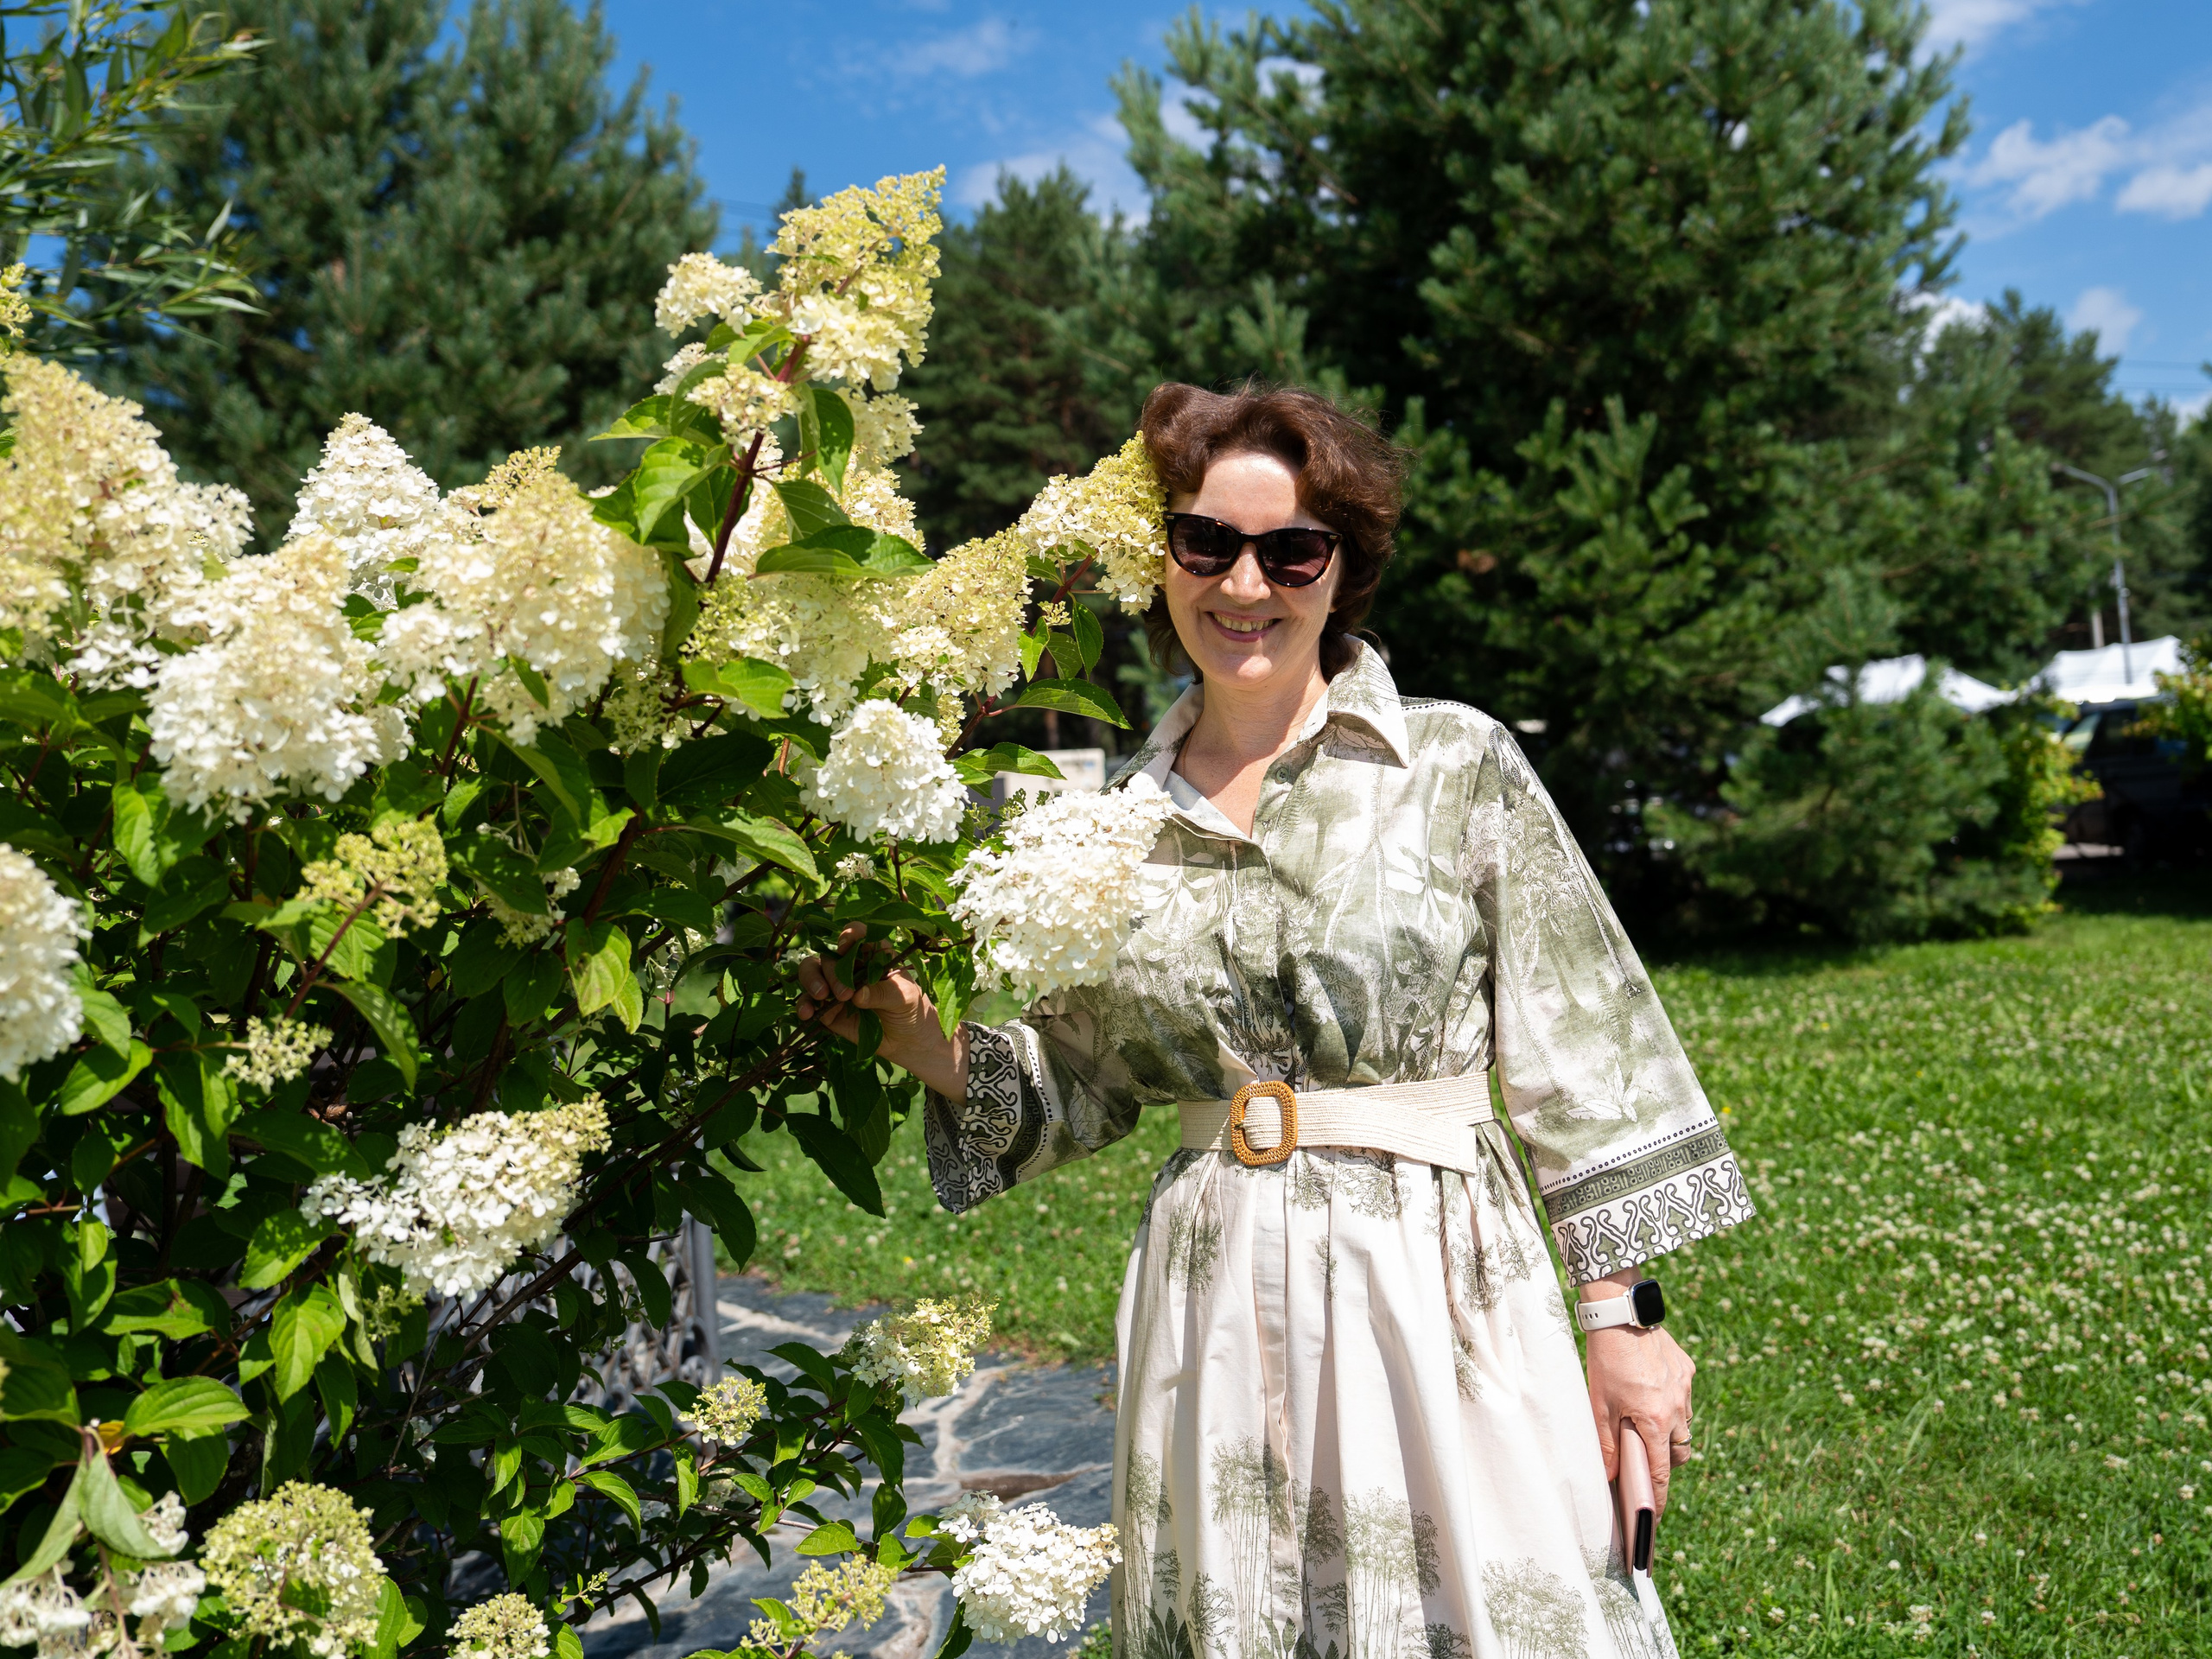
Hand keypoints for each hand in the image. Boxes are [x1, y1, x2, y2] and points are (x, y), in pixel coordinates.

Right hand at [793, 923, 966, 1098]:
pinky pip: (808, 1001)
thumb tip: (857, 994)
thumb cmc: (911, 1010)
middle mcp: (851, 965)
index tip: (845, 946)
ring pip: (812, 971)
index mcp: (874, 954)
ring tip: (821, 996)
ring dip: (812, 980)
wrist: (907, 1042)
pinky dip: (803, 1004)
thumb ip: (883, 993)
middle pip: (830, 956)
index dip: (849, 935)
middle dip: (833, 972)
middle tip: (845, 993)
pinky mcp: (827, 1009)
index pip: (858, 934)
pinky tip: (807, 1013)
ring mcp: (836, 986)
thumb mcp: (905, 998)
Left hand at [1581, 1277, 1695, 1514]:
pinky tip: (1651, 1394)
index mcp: (1655, 1421)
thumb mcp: (1599, 1405)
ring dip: (1669, 1432)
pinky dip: (1671, 1404)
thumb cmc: (1606, 1361)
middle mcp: (1677, 1408)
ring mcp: (1685, 1388)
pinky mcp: (1687, 1370)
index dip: (1659, 1498)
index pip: (1661, 1473)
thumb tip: (1612, 1476)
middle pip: (1680, 1452)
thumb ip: (1608, 1443)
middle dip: (1665, 1463)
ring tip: (1645, 1426)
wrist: (1621, 1314)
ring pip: (1684, 1425)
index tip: (1656, 1517)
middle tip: (1645, 1462)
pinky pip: (1684, 1399)